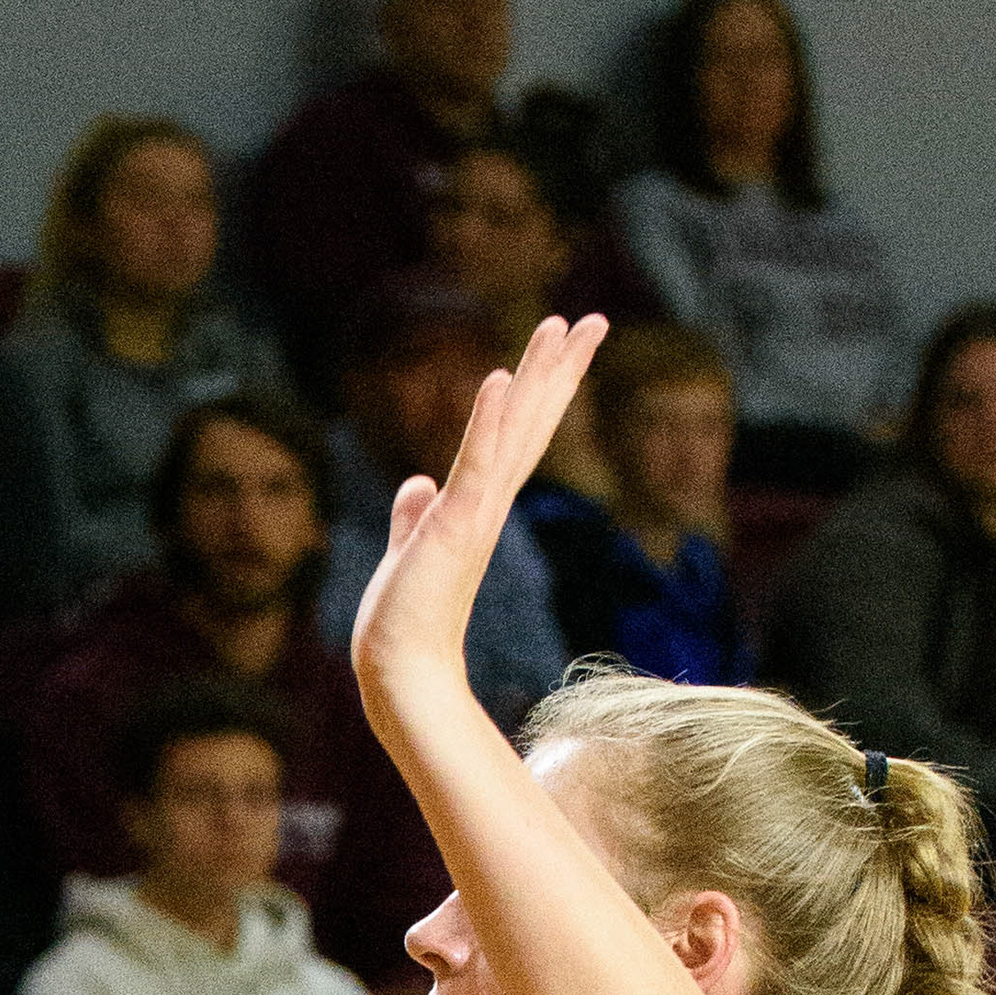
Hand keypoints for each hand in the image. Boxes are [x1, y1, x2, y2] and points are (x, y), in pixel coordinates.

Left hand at [349, 314, 606, 726]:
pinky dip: (488, 421)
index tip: (565, 344)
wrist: (400, 676)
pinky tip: (500, 378)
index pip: (518, 435)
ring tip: (560, 327)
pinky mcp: (457, 524)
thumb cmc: (404, 625)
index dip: (544, 388)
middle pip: (532, 422)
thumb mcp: (409, 551)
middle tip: (595, 318)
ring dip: (537, 377)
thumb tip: (416, 482)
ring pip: (514, 432)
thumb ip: (414, 515)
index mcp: (479, 505)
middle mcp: (488, 503)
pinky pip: (476, 463)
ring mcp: (477, 512)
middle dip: (562, 368)